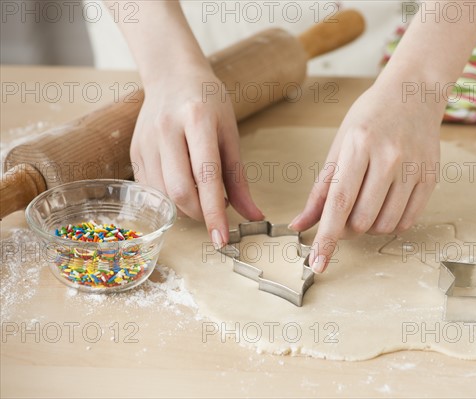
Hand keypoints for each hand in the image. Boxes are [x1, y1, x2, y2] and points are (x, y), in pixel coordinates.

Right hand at [130, 67, 263, 247]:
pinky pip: (150, 189)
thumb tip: (253, 215)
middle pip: (179, 190)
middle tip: (214, 210)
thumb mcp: (230, 132)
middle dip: (199, 212)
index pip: (206, 175)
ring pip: (162, 194)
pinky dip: (169, 198)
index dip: (214, 212)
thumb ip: (238, 177)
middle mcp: (166, 129)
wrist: (171, 74)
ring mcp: (145, 140)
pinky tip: (182, 185)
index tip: (222, 239)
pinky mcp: (134, 150)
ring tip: (200, 193)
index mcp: (197, 119)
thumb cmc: (208, 101)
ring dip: (184, 207)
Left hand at [289, 78, 442, 272]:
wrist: (414, 94)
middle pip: (361, 220)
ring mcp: (413, 169)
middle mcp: (389, 158)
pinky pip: (408, 221)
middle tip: (345, 212)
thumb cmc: (370, 117)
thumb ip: (320, 189)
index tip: (318, 264)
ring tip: (367, 205)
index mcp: (359, 146)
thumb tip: (300, 224)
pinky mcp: (431, 177)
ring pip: (385, 225)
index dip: (327, 238)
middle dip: (347, 228)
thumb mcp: (339, 145)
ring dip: (369, 227)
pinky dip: (391, 223)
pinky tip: (386, 206)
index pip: (339, 203)